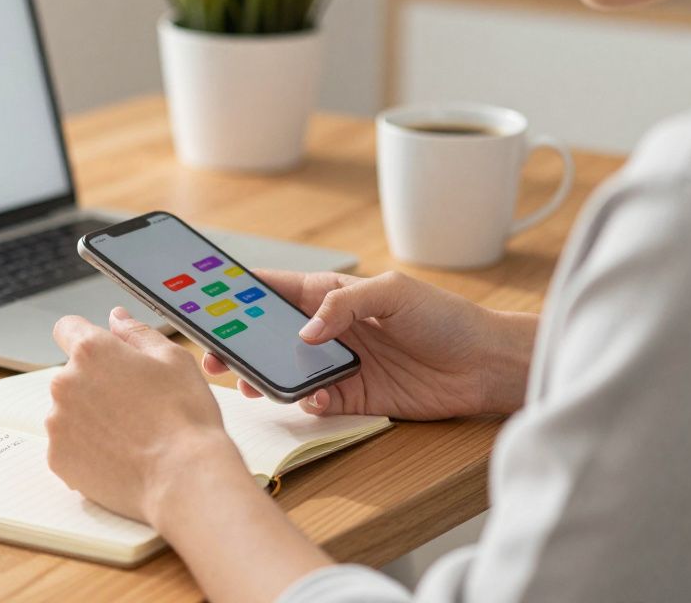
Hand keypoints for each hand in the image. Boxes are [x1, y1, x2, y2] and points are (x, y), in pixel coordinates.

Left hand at [47, 307, 247, 522]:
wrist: (184, 479)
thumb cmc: (184, 417)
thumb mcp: (173, 359)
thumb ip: (137, 333)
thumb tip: (116, 318)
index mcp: (91, 351)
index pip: (67, 328)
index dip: (87, 337)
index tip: (106, 355)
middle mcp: (64, 383)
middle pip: (72, 375)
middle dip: (96, 384)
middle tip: (135, 405)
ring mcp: (57, 423)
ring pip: (69, 411)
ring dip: (90, 418)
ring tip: (130, 436)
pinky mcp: (58, 458)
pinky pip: (68, 445)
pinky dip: (87, 449)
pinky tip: (119, 457)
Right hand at [204, 271, 535, 419]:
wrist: (485, 366)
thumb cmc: (445, 318)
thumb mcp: (393, 293)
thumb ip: (344, 305)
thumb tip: (305, 332)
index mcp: (329, 295)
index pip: (272, 289)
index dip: (237, 292)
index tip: (205, 296)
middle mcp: (327, 330)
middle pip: (267, 335)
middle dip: (237, 343)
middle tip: (215, 356)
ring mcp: (338, 365)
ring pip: (285, 371)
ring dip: (265, 377)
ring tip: (251, 383)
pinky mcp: (353, 397)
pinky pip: (316, 402)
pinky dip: (307, 403)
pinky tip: (313, 400)